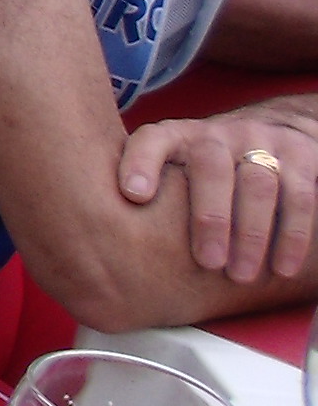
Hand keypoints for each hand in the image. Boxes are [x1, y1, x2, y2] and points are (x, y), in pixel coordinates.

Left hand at [120, 113, 317, 284]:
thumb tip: (106, 240)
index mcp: (179, 136)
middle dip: (210, 218)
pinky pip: (301, 195)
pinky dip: (295, 235)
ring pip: (258, 184)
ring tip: (242, 276)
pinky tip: (284, 268)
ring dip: (252, 234)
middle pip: (211, 168)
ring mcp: (262, 141)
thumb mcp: (177, 167)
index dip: (140, 163)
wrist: (275, 129)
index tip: (133, 195)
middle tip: (209, 263)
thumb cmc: (208, 167)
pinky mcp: (301, 155)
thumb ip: (150, 190)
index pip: (153, 139)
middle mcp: (219, 134)